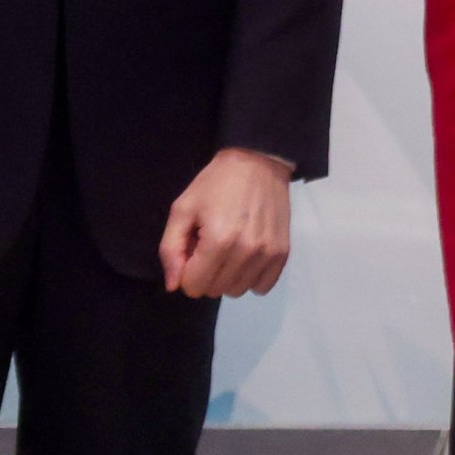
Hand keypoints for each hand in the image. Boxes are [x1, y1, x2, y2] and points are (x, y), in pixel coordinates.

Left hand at [159, 148, 293, 298]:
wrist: (259, 164)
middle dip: (205, 273)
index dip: (186, 271)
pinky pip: (263, 286)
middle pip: (215, 290)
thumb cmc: (215, 184)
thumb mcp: (182, 209)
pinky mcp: (283, 253)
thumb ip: (171, 249)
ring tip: (229, 250)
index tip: (193, 250)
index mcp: (218, 241)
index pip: (194, 285)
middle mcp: (246, 252)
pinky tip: (246, 259)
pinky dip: (250, 278)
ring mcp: (268, 254)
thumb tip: (174, 286)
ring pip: (237, 290)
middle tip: (210, 246)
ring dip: (227, 277)